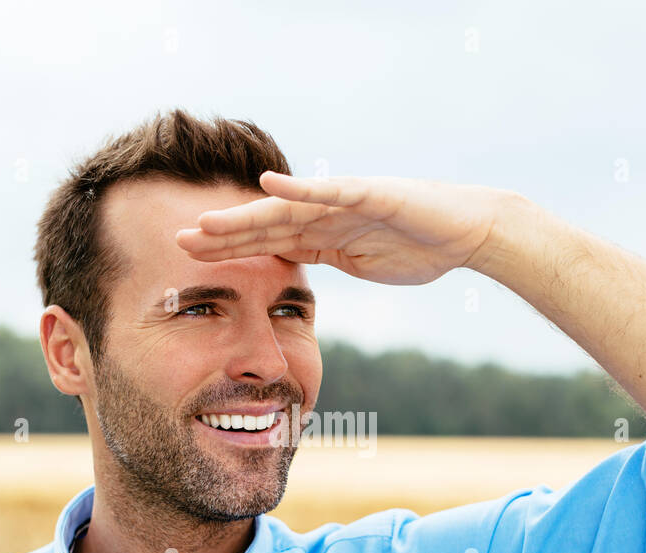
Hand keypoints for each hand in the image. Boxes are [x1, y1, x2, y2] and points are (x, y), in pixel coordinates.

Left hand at [175, 171, 510, 284]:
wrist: (469, 231)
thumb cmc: (421, 248)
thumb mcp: (362, 263)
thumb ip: (329, 260)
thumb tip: (297, 273)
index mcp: (323, 235)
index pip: (267, 243)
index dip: (229, 249)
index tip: (190, 257)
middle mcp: (326, 214)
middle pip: (265, 226)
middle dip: (222, 235)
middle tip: (177, 240)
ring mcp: (346, 202)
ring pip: (286, 210)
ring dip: (244, 217)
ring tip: (205, 222)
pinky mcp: (371, 194)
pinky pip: (330, 193)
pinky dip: (300, 190)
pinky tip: (267, 187)